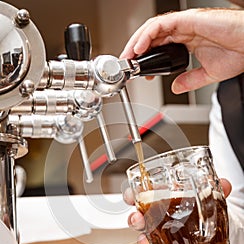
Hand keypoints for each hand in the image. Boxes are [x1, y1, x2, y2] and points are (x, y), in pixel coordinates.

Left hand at [120, 8, 243, 93]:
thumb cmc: (238, 53)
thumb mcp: (207, 74)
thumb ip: (189, 80)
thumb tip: (176, 87)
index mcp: (187, 41)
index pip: (158, 46)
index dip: (145, 58)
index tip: (138, 72)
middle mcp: (184, 30)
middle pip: (151, 36)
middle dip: (135, 51)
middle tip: (126, 65)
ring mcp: (185, 23)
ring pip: (152, 29)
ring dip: (137, 43)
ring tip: (128, 57)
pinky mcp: (188, 19)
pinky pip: (161, 25)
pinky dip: (147, 36)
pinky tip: (139, 48)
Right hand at [124, 178, 231, 243]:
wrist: (213, 230)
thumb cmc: (202, 209)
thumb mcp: (210, 197)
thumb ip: (217, 191)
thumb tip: (227, 185)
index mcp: (165, 200)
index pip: (144, 195)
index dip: (133, 195)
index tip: (129, 196)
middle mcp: (160, 217)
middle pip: (140, 217)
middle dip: (134, 219)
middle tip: (136, 219)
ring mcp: (164, 235)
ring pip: (147, 237)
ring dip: (143, 240)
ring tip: (145, 242)